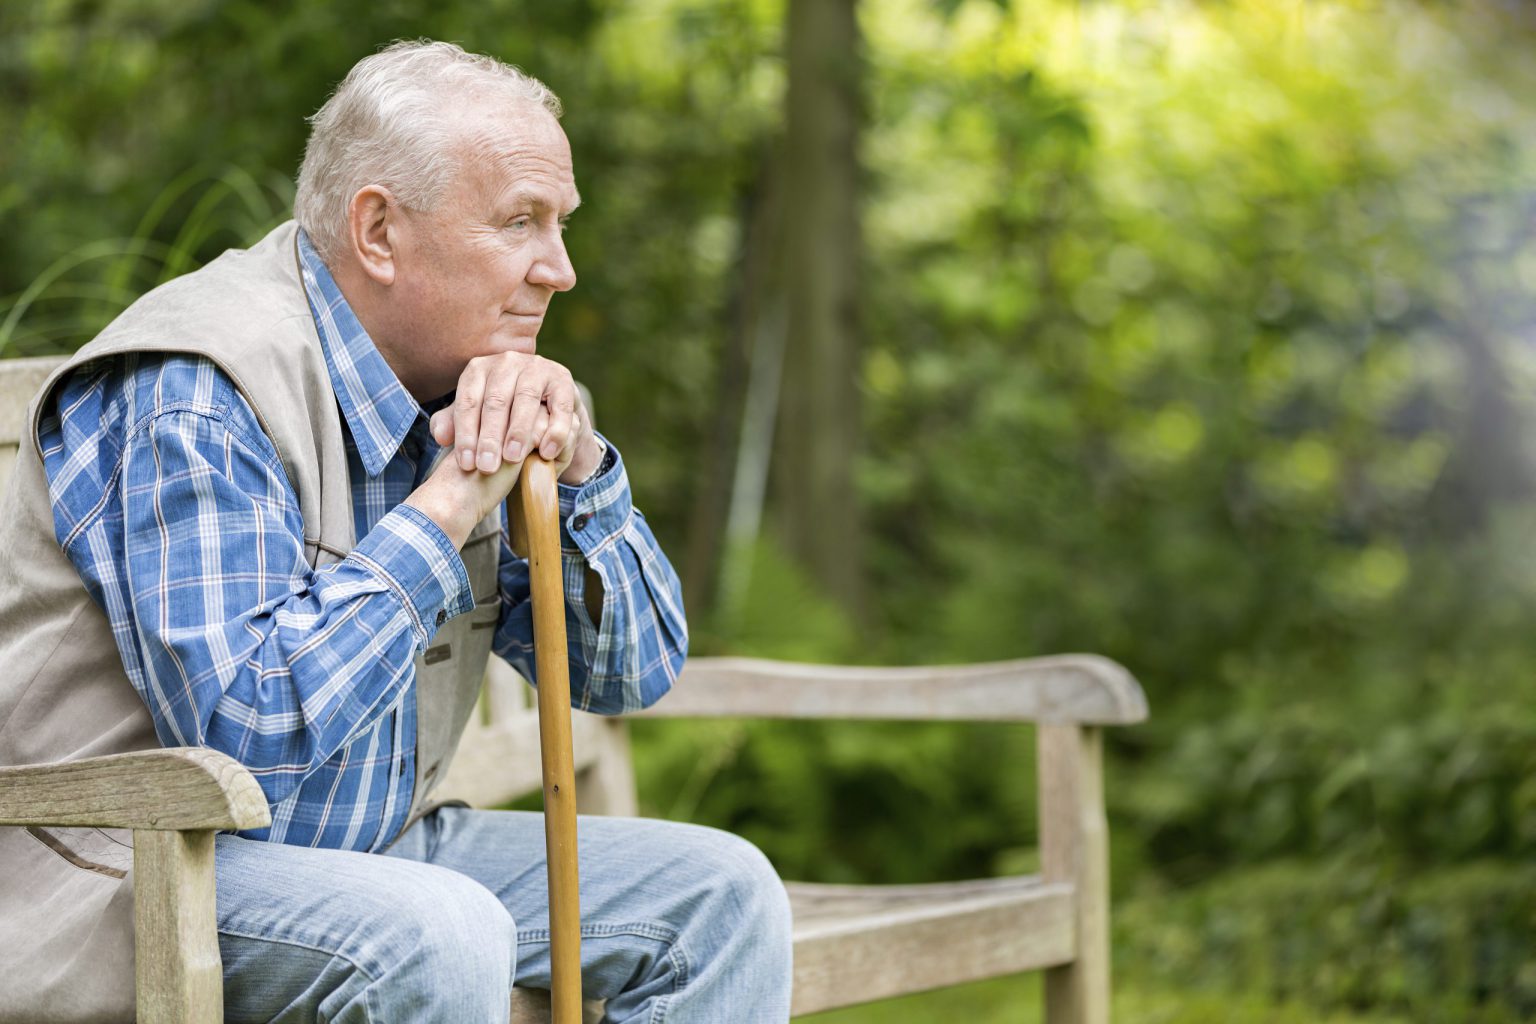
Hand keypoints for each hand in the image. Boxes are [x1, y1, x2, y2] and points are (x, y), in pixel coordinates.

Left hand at [428, 352, 602, 484]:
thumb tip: (441, 437)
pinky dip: (555, 430)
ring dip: (519, 431)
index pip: (468, 401)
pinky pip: (559, 406)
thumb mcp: (475, 415)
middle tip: (487, 467)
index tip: (467, 464)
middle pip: (495, 401)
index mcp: (479, 369)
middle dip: (490, 437)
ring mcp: (536, 368)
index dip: (466, 434)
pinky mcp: (563, 379)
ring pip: (525, 400)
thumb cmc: (502, 412)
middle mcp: (506, 362)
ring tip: (513, 459)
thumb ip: (454, 424)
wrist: (544, 402)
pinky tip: (546, 453)